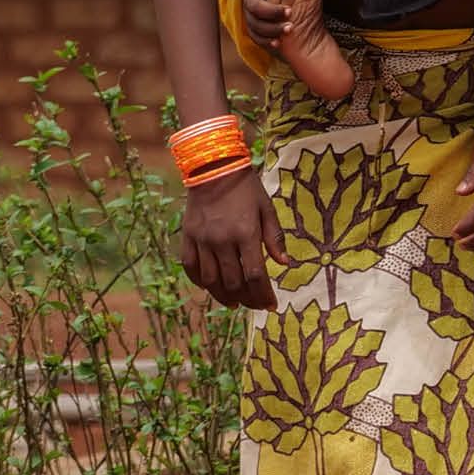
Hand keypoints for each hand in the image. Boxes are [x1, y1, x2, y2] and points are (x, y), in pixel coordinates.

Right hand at [179, 168, 287, 309]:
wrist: (214, 168)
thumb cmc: (246, 189)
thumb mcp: (267, 209)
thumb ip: (275, 238)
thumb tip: (286, 264)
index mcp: (246, 233)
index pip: (256, 274)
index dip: (264, 294)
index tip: (271, 306)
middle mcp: (222, 241)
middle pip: (233, 282)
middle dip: (247, 299)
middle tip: (255, 305)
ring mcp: (202, 240)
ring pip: (211, 280)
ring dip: (224, 296)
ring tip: (235, 303)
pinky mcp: (188, 238)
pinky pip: (191, 268)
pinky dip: (200, 282)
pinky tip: (211, 287)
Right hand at [241, 0, 308, 47]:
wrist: (308, 29)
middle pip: (254, 4)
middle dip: (272, 9)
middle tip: (290, 11)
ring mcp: (253, 16)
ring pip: (254, 22)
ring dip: (271, 26)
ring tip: (289, 27)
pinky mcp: (256, 33)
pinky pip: (256, 38)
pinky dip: (268, 39)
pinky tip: (279, 41)